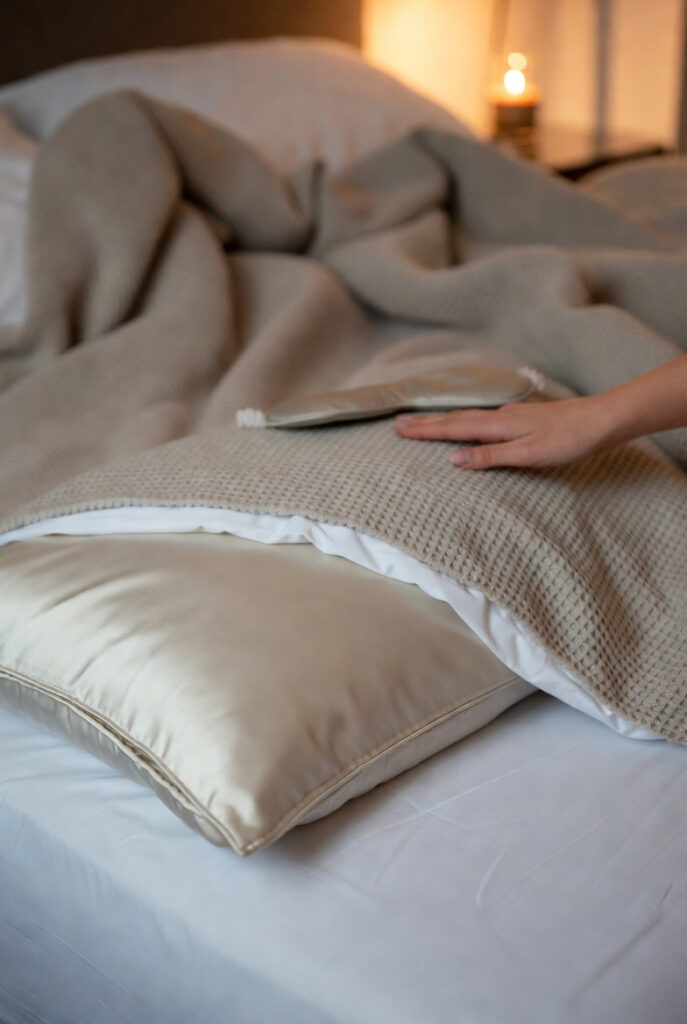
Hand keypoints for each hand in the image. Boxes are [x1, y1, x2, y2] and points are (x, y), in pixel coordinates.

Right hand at [395, 396, 611, 469]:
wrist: (599, 420)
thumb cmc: (567, 440)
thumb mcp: (528, 454)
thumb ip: (490, 456)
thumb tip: (453, 458)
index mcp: (497, 425)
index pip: (453, 429)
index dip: (425, 431)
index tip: (399, 429)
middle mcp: (499, 416)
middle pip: (455, 419)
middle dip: (425, 423)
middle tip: (398, 424)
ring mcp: (509, 415)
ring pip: (467, 417)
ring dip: (442, 420)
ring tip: (422, 422)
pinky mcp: (519, 418)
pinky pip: (480, 419)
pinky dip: (462, 421)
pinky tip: (464, 424)